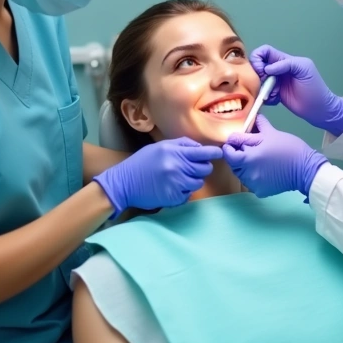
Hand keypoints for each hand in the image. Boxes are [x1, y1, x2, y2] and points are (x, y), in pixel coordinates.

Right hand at [92, 137, 219, 217]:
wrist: (123, 183)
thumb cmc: (141, 163)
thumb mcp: (159, 147)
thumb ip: (181, 145)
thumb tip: (199, 147)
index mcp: (175, 152)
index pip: (204, 153)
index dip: (214, 153)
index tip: (219, 153)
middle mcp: (177, 167)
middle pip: (205, 168)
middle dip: (201, 168)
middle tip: (190, 168)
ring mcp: (176, 184)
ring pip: (198, 182)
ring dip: (192, 181)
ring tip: (178, 178)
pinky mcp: (173, 198)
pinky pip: (188, 195)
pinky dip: (183, 192)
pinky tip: (171, 188)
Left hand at [222, 115, 327, 198]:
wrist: (306, 169)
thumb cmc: (289, 149)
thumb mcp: (271, 134)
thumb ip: (257, 126)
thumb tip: (251, 118)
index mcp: (248, 158)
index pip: (229, 155)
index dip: (229, 148)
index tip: (232, 143)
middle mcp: (247, 174)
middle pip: (234, 165)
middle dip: (236, 157)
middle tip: (244, 150)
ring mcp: (254, 184)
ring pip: (241, 174)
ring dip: (244, 167)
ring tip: (255, 159)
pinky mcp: (260, 191)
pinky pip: (251, 183)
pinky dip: (253, 176)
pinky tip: (263, 170)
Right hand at [250, 45, 342, 135]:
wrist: (318, 108)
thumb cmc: (315, 87)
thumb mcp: (304, 69)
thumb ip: (286, 64)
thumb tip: (267, 68)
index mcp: (284, 60)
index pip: (265, 52)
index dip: (258, 57)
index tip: (261, 70)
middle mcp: (277, 70)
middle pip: (258, 66)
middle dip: (258, 75)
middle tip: (266, 84)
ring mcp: (275, 83)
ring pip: (259, 81)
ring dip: (262, 88)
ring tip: (274, 94)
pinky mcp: (274, 94)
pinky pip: (262, 93)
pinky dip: (265, 97)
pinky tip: (276, 100)